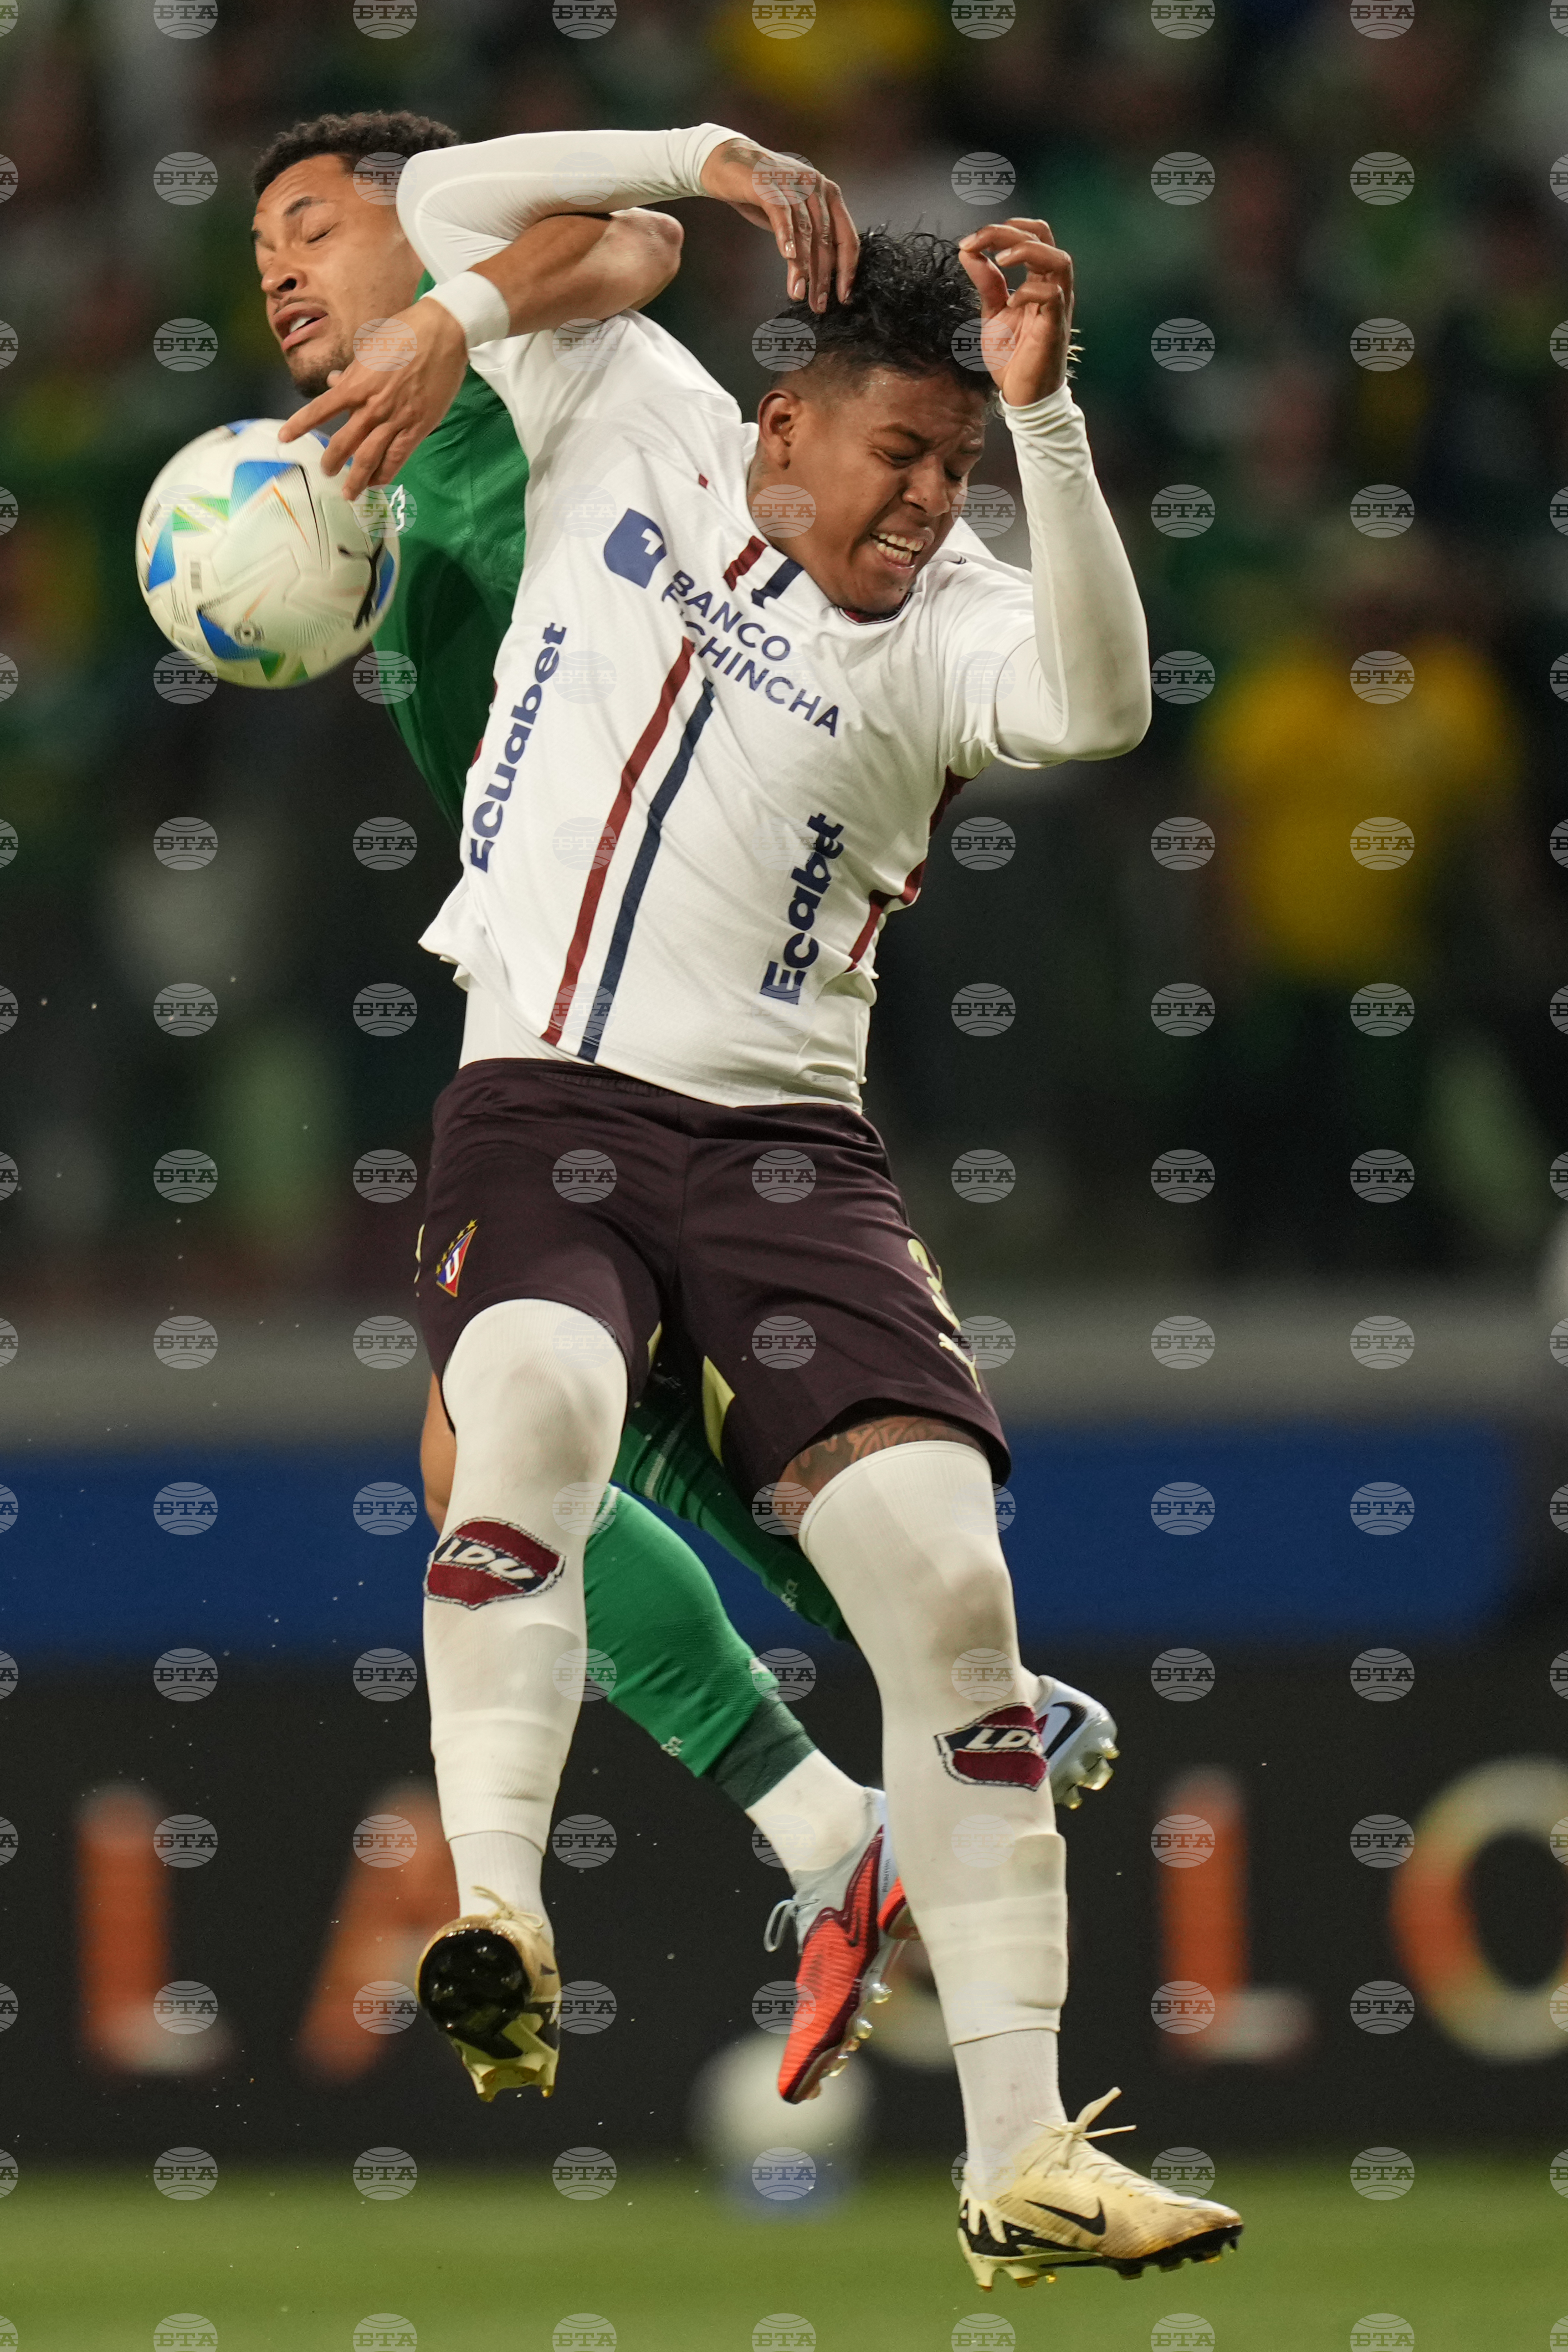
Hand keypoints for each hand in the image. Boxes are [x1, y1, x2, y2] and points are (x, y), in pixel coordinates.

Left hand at [277, 296, 468, 495]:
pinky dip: (385, 473)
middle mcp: (371, 406)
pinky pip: (397, 457)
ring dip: (357, 479)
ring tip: (349, 492)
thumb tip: (335, 383)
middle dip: (332, 462)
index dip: (300, 425)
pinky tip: (377, 482)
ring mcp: (395, 419)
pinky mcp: (417, 427)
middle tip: (327, 472)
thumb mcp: (370, 349)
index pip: (321, 409)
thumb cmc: (405, 334)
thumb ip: (352, 372)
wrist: (442, 333)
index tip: (284, 438)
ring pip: (369, 458)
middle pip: (344, 443)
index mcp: (356, 384)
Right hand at [699, 135, 857, 309]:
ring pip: (805, 232)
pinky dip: (786, 236)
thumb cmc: (761, 193)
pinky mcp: (769, 184)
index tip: (843, 297)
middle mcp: (816, 187)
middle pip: (826, 240)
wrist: (727, 162)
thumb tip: (821, 274)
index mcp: (828, 195)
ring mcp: (794, 183)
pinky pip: (782, 214)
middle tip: (818, 305)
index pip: (847, 237)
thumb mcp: (792, 216)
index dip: (847, 269)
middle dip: (822, 277)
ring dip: (802, 267)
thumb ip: (809, 237)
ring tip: (798, 293)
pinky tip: (787, 257)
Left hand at [956, 218, 1074, 407]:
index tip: (970, 241)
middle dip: (1008, 231)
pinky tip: (1011, 302)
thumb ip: (985, 282)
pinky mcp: (1055, 326)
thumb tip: (968, 251)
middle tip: (978, 241)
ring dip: (1027, 251)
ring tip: (1000, 261)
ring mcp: (1057, 305)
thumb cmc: (1012, 357)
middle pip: (1044, 237)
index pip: (1030, 236)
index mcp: (1037, 280)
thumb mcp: (991, 313)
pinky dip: (1030, 290)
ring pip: (1058, 258)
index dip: (1002, 230)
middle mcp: (1052, 286)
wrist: (1021, 396)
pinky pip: (1053, 294)